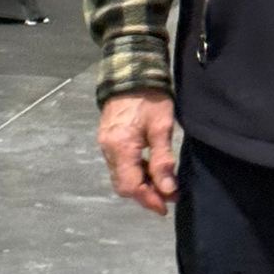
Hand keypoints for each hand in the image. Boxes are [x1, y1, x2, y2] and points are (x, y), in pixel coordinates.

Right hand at [98, 92, 178, 216]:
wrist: (132, 68)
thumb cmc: (150, 97)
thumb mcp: (161, 127)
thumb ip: (162, 160)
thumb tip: (168, 190)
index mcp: (120, 147)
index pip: (131, 187)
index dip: (149, 200)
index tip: (167, 206)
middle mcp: (108, 149)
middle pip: (123, 185)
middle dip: (145, 194)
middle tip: (167, 195)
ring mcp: (105, 143)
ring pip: (120, 175)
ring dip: (140, 183)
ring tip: (162, 182)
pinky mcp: (107, 137)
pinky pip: (118, 164)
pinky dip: (134, 171)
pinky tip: (149, 166)